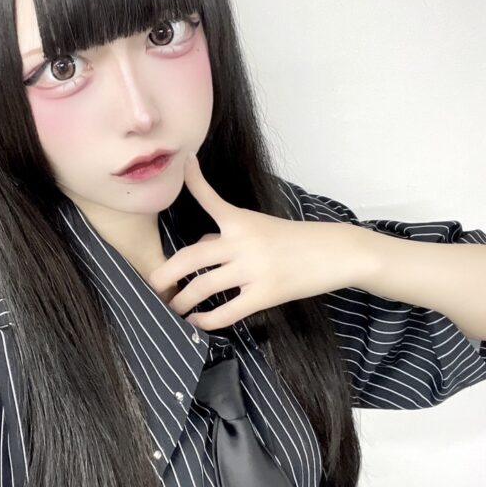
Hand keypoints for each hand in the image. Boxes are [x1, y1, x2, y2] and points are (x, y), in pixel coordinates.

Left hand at [148, 154, 364, 330]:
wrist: (336, 253)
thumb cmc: (295, 239)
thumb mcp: (259, 227)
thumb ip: (225, 235)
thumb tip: (198, 246)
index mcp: (241, 221)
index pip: (210, 199)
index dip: (194, 181)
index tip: (182, 164)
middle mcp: (243, 242)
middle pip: (191, 257)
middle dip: (164, 274)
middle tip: (151, 285)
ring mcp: (253, 269)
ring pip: (203, 287)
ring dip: (181, 302)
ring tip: (172, 308)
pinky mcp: (266, 294)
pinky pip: (227, 311)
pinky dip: (207, 319)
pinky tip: (197, 322)